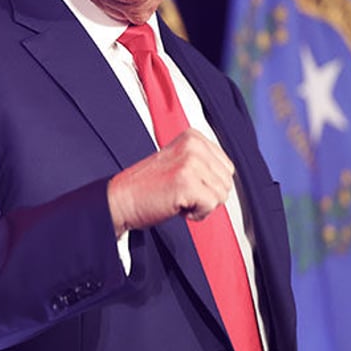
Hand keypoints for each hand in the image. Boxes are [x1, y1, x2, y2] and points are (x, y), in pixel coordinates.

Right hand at [107, 128, 234, 237]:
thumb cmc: (148, 187)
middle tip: (179, 192)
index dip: (208, 183)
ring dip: (201, 204)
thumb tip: (230, 177)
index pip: (226, 166)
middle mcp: (193, 144)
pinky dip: (196, 214)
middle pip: (227, 181)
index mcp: (192, 136)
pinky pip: (211, 206)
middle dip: (207, 194)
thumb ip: (203, 162)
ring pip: (221, 195)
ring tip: (177, 197)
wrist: (120, 199)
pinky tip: (176, 205)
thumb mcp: (179, 162)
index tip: (184, 182)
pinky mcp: (187, 182)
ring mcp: (190, 162)